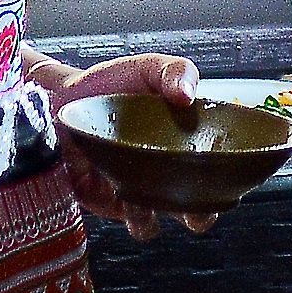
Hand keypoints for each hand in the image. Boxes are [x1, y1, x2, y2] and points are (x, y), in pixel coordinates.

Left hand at [44, 52, 214, 239]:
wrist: (62, 96)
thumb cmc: (111, 83)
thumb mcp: (148, 68)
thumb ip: (175, 72)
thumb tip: (188, 94)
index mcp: (184, 147)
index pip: (220, 174)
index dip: (229, 181)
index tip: (225, 176)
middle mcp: (166, 177)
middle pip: (199, 214)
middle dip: (201, 215)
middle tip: (190, 199)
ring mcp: (139, 194)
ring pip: (160, 225)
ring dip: (155, 215)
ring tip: (139, 192)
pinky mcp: (110, 204)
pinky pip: (133, 225)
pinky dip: (133, 217)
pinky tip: (118, 189)